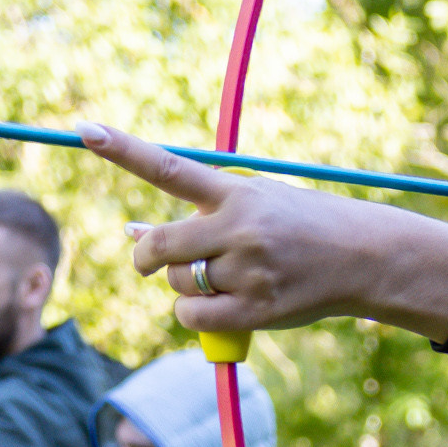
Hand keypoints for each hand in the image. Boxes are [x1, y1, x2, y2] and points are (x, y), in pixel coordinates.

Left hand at [79, 123, 447, 342]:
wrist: (362, 257)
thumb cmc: (298, 227)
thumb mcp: (252, 205)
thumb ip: (196, 216)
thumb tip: (133, 233)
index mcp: (236, 192)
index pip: (169, 168)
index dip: (123, 150)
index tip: (85, 129)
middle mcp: (240, 227)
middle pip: (161, 246)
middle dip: (146, 258)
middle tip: (148, 261)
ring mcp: (249, 270)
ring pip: (182, 283)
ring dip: (185, 286)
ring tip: (219, 280)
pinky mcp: (257, 308)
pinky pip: (194, 317)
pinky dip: (192, 316)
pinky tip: (213, 308)